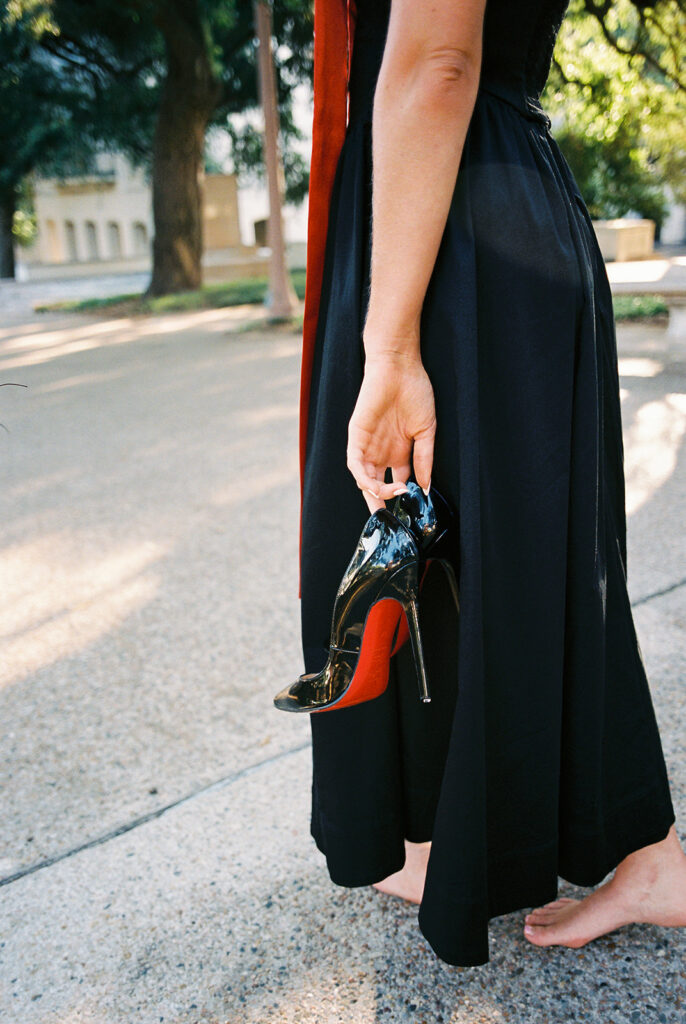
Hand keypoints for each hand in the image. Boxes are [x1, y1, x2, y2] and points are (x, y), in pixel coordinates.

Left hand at [347, 350, 435, 513]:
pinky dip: (363, 478)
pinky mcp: (356, 436)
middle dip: (380, 505)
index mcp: (399, 452)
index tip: (411, 511)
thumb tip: (426, 488)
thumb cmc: (415, 393)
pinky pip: (354, 464)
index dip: (403, 499)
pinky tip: (375, 484)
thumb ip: (425, 459)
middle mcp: (381, 452)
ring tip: (392, 496)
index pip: (397, 483)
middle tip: (389, 521)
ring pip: (364, 479)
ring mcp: (367, 445)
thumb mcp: (426, 431)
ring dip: (375, 492)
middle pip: (376, 486)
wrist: (400, 368)